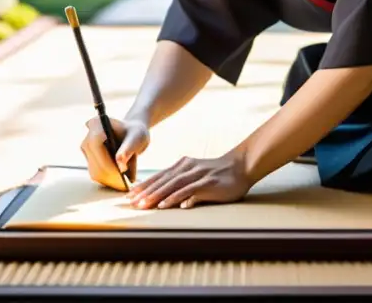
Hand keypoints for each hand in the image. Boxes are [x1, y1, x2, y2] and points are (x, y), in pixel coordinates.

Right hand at [80, 116, 149, 190]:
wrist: (132, 134)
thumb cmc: (135, 133)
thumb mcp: (137, 137)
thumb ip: (129, 149)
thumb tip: (121, 166)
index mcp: (97, 125)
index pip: (96, 145)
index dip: (107, 160)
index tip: (123, 171)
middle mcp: (87, 138)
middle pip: (94, 162)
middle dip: (111, 175)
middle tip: (127, 184)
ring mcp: (87, 152)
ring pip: (95, 172)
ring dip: (111, 181)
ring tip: (126, 185)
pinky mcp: (90, 162)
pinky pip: (98, 175)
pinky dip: (109, 181)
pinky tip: (121, 183)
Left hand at [126, 151, 252, 209]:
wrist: (241, 167)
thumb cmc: (218, 174)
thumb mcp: (197, 176)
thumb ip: (182, 184)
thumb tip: (166, 198)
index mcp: (183, 165)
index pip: (160, 176)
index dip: (144, 186)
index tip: (130, 195)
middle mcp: (187, 168)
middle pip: (162, 180)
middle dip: (145, 192)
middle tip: (130, 203)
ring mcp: (197, 175)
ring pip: (172, 185)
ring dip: (156, 195)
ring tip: (143, 205)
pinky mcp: (207, 183)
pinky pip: (187, 191)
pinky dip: (174, 198)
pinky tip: (165, 205)